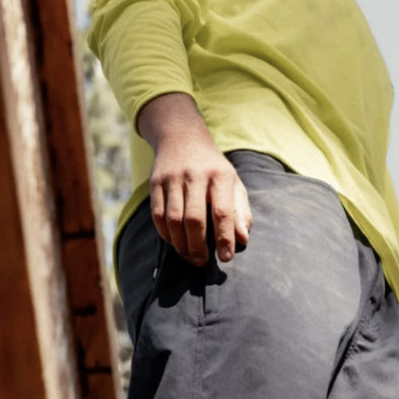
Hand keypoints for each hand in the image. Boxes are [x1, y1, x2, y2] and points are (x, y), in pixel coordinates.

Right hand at [138, 92, 251, 265]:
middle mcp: (195, 176)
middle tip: (202, 262)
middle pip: (194, 219)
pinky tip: (175, 242)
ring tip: (189, 256)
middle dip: (198, 246)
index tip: (226, 257)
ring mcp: (173, 178)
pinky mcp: (155, 182)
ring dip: (181, 244)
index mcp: (220, 176)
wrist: (181, 136)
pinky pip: (158, 215)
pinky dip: (166, 234)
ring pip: (173, 219)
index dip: (224, 238)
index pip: (222, 212)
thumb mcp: (232, 183)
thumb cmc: (213, 168)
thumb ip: (240, 211)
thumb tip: (242, 239)